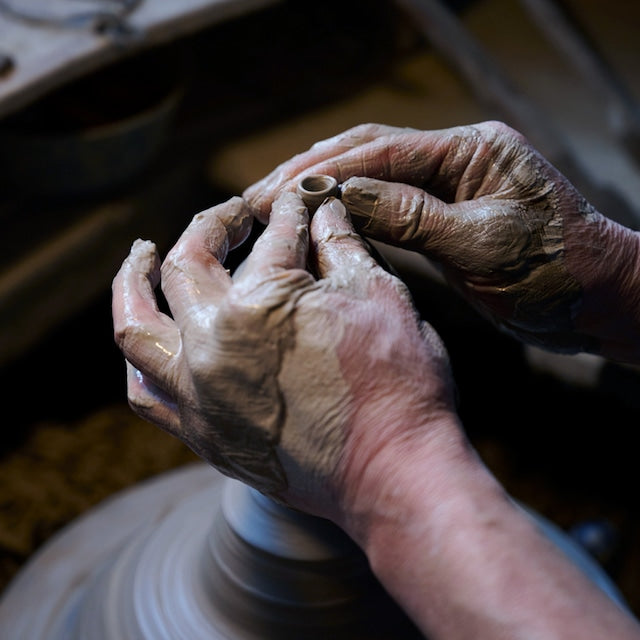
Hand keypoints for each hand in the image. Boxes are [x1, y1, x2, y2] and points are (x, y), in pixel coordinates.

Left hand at [112, 192, 456, 518]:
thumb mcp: (380, 297)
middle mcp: (212, 346)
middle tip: (233, 214)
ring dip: (133, 282)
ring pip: (135, 328)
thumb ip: (341, 245)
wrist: (395, 474)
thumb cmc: (399, 386)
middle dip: (213, 226)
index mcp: (261, 304)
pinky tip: (151, 337)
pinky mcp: (203, 433)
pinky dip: (141, 359)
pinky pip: (146, 392)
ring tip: (140, 256)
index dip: (290, 212)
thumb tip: (323, 211)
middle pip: (186, 264)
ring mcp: (199, 394)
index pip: (272, 238)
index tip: (296, 202)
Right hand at [244, 121, 639, 361]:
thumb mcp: (485, 243)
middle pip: (366, 154)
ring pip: (370, 181)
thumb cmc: (558, 271)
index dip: (324, 173)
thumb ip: (415, 217)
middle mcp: (454, 160)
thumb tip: (344, 196)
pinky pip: (385, 211)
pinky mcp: (442, 220)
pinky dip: (347, 218)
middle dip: (310, 175)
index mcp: (471, 150)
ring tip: (271, 209)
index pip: (381, 151)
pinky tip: (315, 228)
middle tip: (256, 199)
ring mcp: (446, 189)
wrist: (596, 301)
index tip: (275, 193)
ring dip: (321, 194)